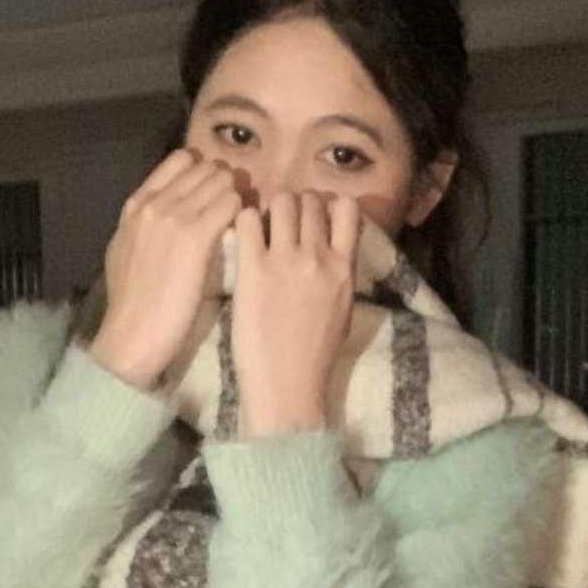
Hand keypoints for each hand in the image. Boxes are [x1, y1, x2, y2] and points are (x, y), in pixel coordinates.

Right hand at [93, 148, 241, 388]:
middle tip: (240, 207)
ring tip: (248, 220)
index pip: (181, 160)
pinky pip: (232, 205)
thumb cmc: (134, 304)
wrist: (132, 335)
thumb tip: (166, 217)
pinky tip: (250, 233)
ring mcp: (173, 217)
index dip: (204, 172)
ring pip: (222, 181)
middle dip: (226, 182)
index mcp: (136, 204)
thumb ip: (146, 227)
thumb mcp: (127, 251)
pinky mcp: (194, 238)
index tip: (216, 192)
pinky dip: (245, 213)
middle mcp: (154, 202)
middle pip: (206, 168)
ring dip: (239, 196)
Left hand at [231, 190, 359, 435]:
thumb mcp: (343, 311)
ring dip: (269, 209)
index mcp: (344, 268)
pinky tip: (240, 238)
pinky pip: (247, 221)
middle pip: (309, 201)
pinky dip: (243, 220)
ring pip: (281, 202)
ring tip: (259, 228)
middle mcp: (319, 256)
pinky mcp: (253, 269)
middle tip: (278, 223)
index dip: (326, 206)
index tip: (313, 218)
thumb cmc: (315, 357)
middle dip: (294, 205)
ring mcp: (286, 261)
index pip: (346, 209)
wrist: (288, 386)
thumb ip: (340, 276)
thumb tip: (335, 254)